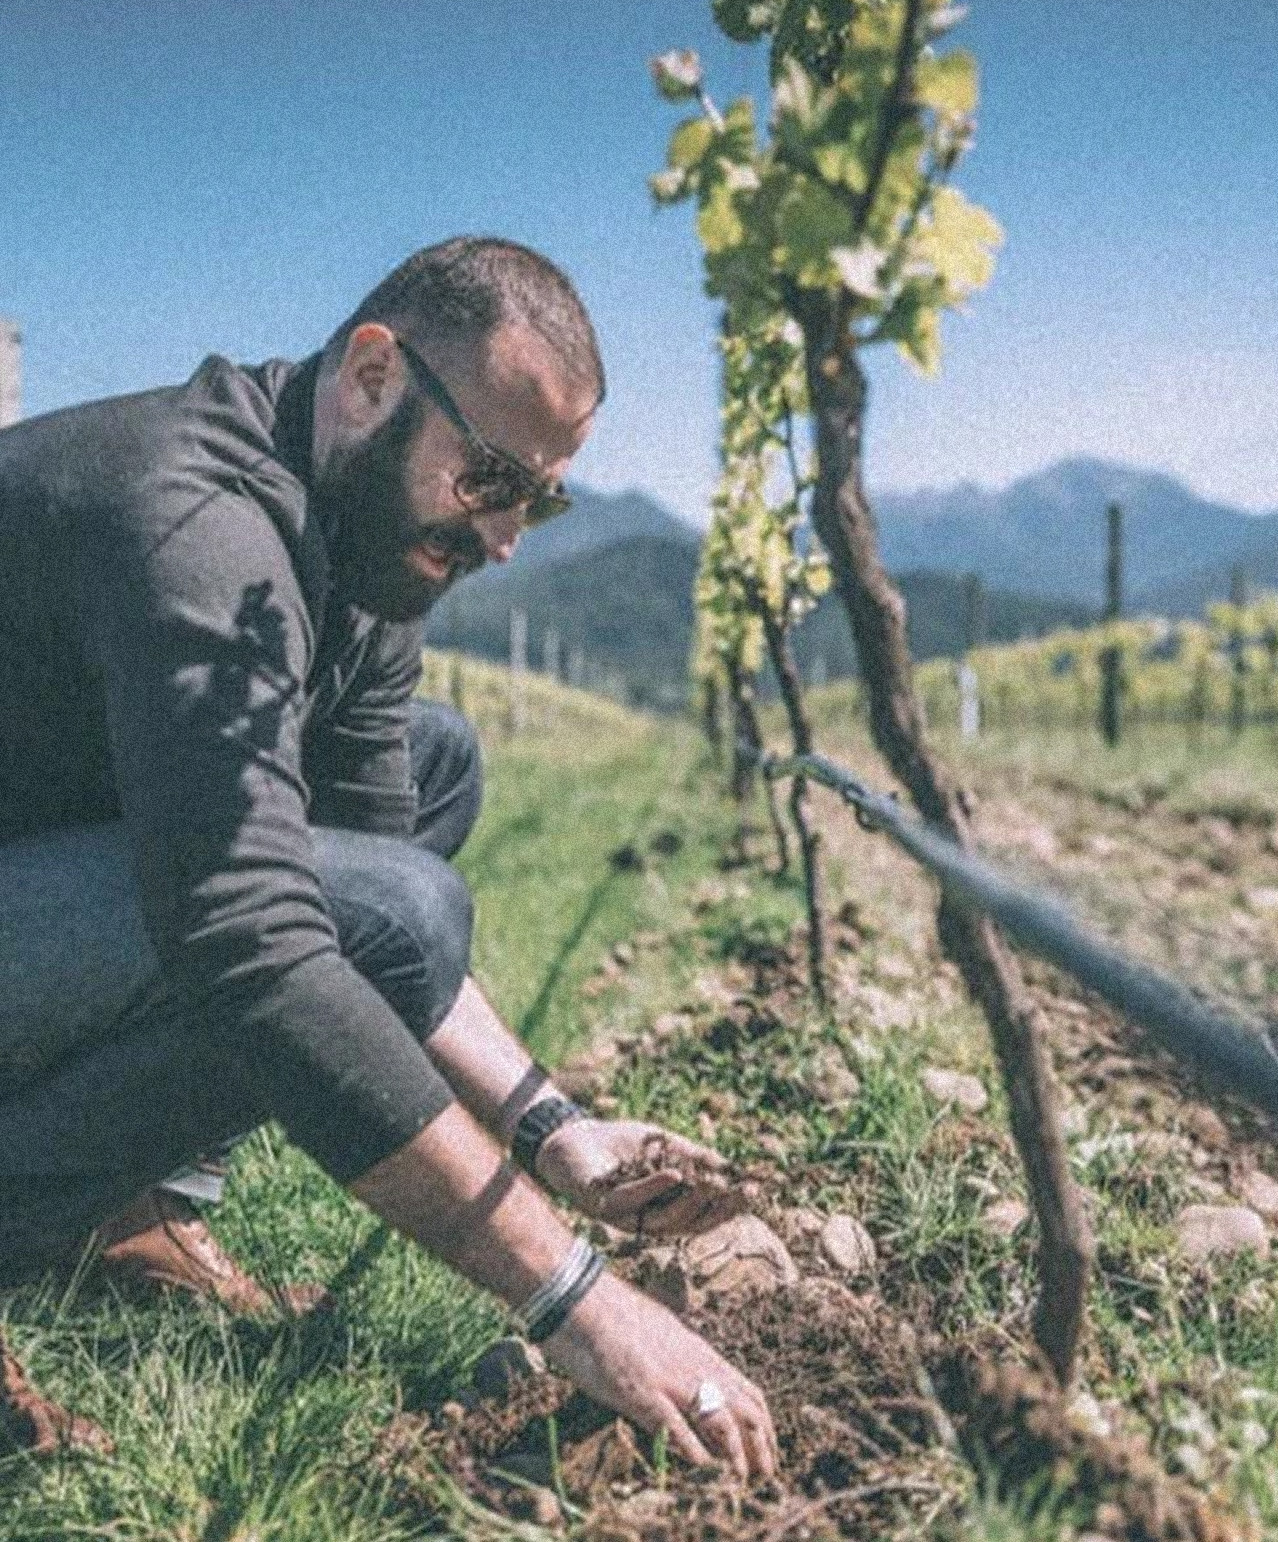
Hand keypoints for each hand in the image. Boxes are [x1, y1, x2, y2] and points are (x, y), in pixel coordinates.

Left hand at [534, 1118, 746, 1236]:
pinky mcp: (599, 1204)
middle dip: (718, 1209)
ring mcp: (622, 1217)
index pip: (702, 1216)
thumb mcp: (663, 1145)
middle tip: (742, 1191)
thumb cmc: (618, 1144)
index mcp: (663, 1209)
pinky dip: (653, 1189)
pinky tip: (673, 1174)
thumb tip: (730, 1167)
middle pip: (688, 1225)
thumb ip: (692, 1157)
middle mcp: (645, 1220)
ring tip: (712, 1182)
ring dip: (689, 1202)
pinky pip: (629, 1201)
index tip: (756, 1190)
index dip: (729, 1206)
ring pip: (662, 1220)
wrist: (570, 1136)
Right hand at [543, 1268, 777, 1479]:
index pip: (748, 1390)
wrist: (585, 1301)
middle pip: (744, 1410)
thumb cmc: (618, 1316)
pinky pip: (678, 1427)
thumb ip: (682, 1356)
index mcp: (700, 1352)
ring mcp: (671, 1380)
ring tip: (740, 1478)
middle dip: (760, 1445)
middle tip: (765, 1472)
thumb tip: (693, 1376)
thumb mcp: (663, 1331)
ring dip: (735, 1455)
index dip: (763, 1422)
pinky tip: (702, 1466)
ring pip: (720, 1421)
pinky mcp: (645, 1393)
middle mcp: (694, 1366)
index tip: (769, 1445)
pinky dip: (694, 1450)